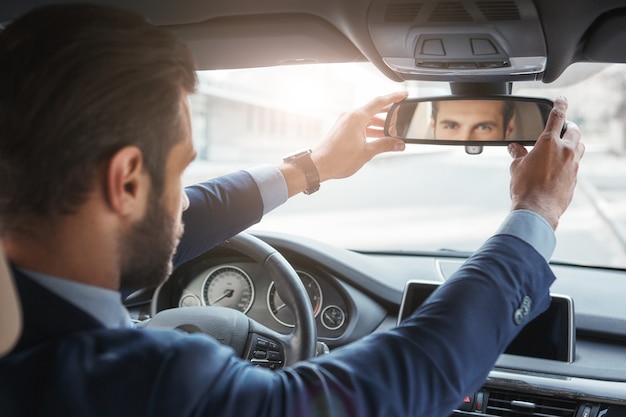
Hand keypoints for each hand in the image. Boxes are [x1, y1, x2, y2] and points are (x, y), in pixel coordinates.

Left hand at [310, 91, 407, 181]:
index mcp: (356, 117)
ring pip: (367, 118)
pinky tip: (377, 137)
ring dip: (379, 124)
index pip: (379, 102)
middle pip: (374, 110)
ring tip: (391, 132)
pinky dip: (370, 129)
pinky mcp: (342, 129)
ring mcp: (345, 122)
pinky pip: (359, 125)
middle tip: (400, 117)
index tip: (404, 95)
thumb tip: (398, 144)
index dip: (394, 97)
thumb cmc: (337, 159)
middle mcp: (350, 116)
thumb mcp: (367, 152)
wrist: (319, 166)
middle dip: (388, 114)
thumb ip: (385, 145)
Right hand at [507, 96, 584, 229]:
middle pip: (574, 130)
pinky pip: (575, 164)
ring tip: (564, 146)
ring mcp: (573, 165)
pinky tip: (559, 168)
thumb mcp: (516, 167)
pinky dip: (569, 161)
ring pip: (579, 146)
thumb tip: (515, 148)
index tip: (562, 99)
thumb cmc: (525, 188)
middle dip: (569, 126)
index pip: (557, 116)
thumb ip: (518, 154)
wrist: (537, 210)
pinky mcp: (575, 178)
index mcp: (548, 143)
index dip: (560, 105)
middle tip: (563, 128)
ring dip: (573, 143)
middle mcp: (565, 151)